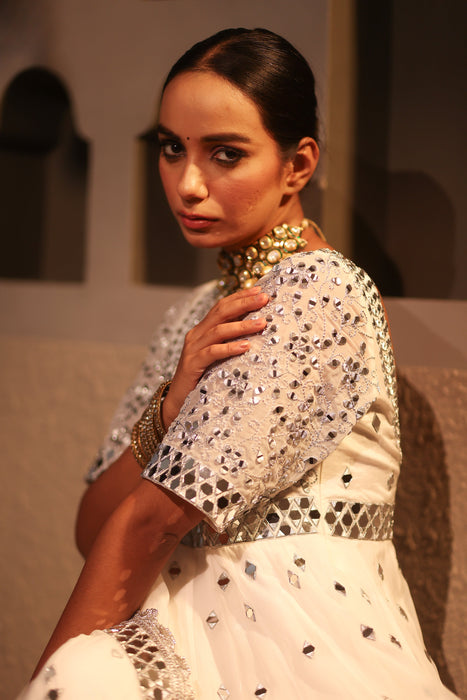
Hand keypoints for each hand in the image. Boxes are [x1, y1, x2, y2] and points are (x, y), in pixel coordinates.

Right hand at [162, 286, 268, 427]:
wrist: (177, 401)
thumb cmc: (201, 378)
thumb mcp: (216, 356)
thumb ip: (229, 342)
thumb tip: (256, 330)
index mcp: (202, 330)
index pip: (221, 306)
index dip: (240, 296)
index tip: (260, 290)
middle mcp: (196, 335)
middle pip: (221, 312)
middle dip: (244, 303)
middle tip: (264, 298)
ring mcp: (193, 349)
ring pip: (218, 330)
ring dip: (242, 325)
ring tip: (261, 323)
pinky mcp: (192, 364)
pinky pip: (212, 352)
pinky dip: (229, 348)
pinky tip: (245, 346)